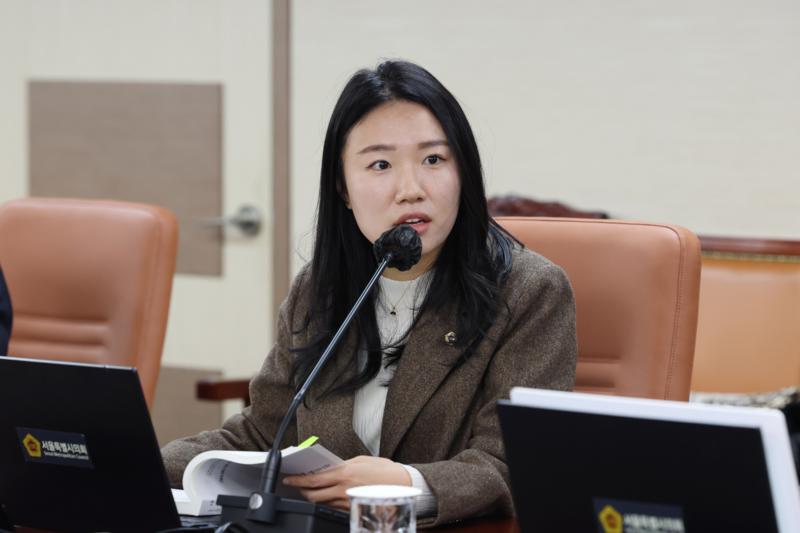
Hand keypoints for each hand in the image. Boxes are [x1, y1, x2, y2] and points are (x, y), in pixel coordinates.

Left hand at [282, 455, 411, 508]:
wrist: (403, 485)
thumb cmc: (385, 470)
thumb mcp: (362, 460)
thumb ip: (344, 465)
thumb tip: (330, 468)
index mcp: (345, 473)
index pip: (314, 480)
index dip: (298, 480)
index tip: (290, 478)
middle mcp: (344, 489)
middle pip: (313, 495)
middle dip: (302, 490)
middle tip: (296, 485)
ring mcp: (347, 501)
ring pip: (322, 502)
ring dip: (313, 496)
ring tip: (309, 489)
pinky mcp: (353, 509)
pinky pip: (334, 506)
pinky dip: (327, 501)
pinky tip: (326, 495)